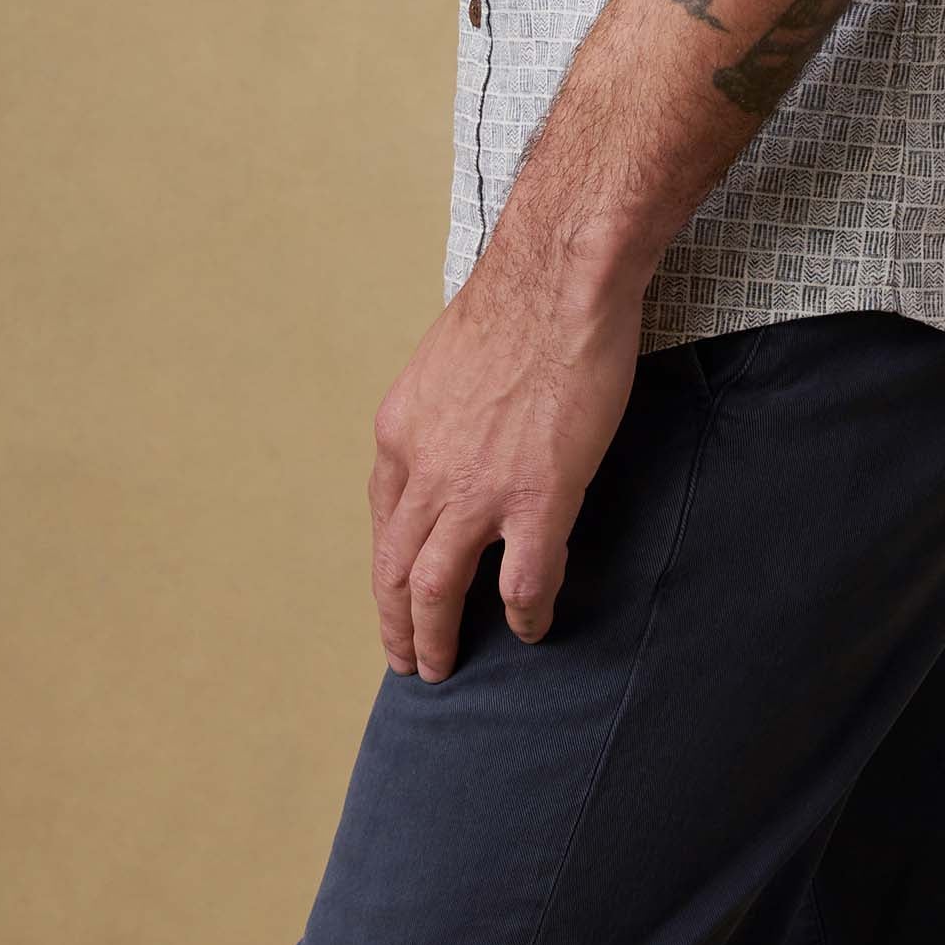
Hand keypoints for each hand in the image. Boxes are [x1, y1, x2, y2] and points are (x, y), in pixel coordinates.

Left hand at [367, 240, 644, 680]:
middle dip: (397, 624)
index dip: (389, 566)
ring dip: (436, 638)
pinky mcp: (537, 499)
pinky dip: (523, 616)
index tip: (397, 594)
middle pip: (395, 570)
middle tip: (408, 660)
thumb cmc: (519, 303)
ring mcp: (478, 490)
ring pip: (437, 591)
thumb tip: (458, 438)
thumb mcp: (447, 362)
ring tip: (444, 668)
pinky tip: (530, 629)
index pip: (384, 520)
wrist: (560, 276)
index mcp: (400, 432)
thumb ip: (442, 412)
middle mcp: (425, 470)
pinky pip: (523, 583)